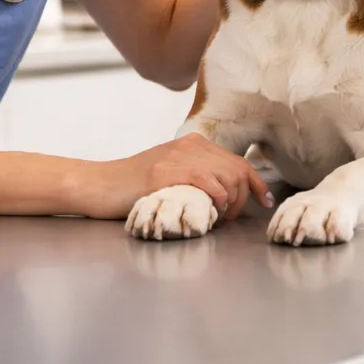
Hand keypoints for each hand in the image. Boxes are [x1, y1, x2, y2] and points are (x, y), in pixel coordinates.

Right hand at [92, 134, 272, 220]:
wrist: (99, 184)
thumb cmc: (133, 186)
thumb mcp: (171, 172)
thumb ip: (196, 176)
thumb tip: (225, 194)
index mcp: (193, 144)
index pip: (237, 161)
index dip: (256, 183)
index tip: (264, 201)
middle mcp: (189, 145)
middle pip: (237, 170)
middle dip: (242, 198)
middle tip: (228, 219)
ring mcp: (177, 157)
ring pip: (227, 176)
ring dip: (231, 203)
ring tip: (218, 219)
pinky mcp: (164, 172)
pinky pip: (206, 181)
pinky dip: (217, 198)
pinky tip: (211, 210)